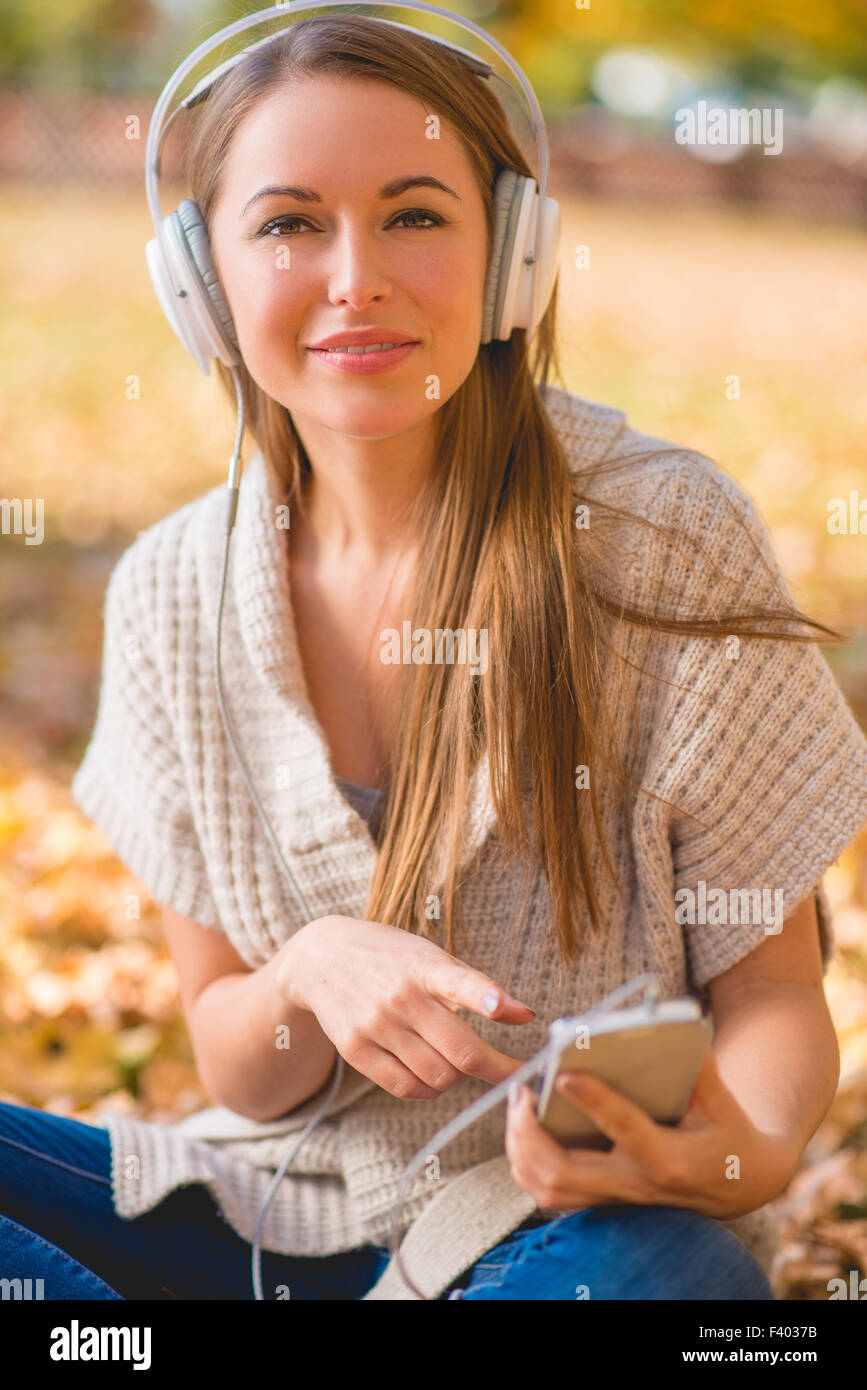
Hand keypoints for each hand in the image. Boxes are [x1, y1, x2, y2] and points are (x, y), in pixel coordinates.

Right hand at [277, 914, 533, 1100]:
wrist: (321, 958)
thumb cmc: (389, 957)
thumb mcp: (430, 957)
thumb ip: (476, 986)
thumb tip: (526, 1015)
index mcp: (422, 966)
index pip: (458, 982)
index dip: (485, 997)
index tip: (505, 1009)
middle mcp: (399, 997)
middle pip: (460, 1051)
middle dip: (496, 1068)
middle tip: (510, 1072)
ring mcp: (375, 1026)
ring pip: (438, 1076)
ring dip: (459, 1078)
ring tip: (460, 1064)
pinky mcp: (355, 1050)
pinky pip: (405, 1088)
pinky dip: (429, 1089)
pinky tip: (434, 1075)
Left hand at [504, 1048, 798, 1220]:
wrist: (741, 1185)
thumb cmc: (729, 1134)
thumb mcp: (724, 1102)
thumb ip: (700, 1068)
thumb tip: (674, 1026)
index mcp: (668, 1156)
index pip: (625, 1129)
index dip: (594, 1101)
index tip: (564, 1075)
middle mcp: (636, 1183)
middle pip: (565, 1173)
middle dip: (529, 1134)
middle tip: (520, 1092)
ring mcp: (617, 1198)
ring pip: (551, 1190)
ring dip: (521, 1151)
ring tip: (517, 1108)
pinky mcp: (605, 1202)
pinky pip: (552, 1196)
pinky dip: (527, 1167)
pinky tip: (523, 1134)